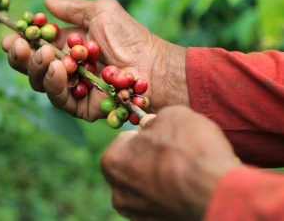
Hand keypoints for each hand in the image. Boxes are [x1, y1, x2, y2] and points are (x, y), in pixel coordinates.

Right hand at [1, 0, 188, 120]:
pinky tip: (56, 69)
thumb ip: (72, 9)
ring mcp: (74, 88)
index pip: (37, 46)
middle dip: (22, 57)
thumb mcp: (100, 13)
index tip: (11, 36)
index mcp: (68, 47)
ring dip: (37, 69)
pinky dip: (54, 85)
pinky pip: (60, 99)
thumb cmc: (129, 37)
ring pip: (42, 84)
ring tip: (44, 55)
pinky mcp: (82, 106)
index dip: (21, 42)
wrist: (151, 64)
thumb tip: (46, 1)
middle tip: (21, 46)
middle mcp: (67, 69)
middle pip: (33, 68)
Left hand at [100, 105, 240, 220]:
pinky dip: (168, 197)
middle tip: (172, 153)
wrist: (214, 191)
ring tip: (182, 172)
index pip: (125, 141)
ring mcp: (136, 213)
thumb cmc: (190, 149)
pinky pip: (159, 204)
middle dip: (148, 158)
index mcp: (112, 161)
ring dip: (158, 179)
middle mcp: (119, 191)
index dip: (144, 135)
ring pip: (145, 188)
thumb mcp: (172, 116)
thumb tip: (151, 126)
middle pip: (132, 166)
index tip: (161, 136)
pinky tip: (185, 189)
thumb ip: (154, 122)